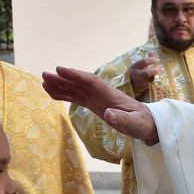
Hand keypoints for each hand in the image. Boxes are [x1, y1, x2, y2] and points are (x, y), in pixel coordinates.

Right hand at [43, 67, 159, 144]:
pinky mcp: (96, 105)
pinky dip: (65, 95)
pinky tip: (53, 94)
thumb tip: (108, 114)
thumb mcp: (135, 125)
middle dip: (63, 78)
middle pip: (79, 83)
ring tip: (43, 83)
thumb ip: (122, 119)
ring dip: (60, 85)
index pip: (91, 81)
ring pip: (76, 89)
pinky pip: (77, 98)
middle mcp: (102, 94)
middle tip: (44, 75)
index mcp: (110, 95)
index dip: (75, 75)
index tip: (60, 69)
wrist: (149, 124)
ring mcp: (98, 99)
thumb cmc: (144, 124)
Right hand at [128, 53, 161, 96]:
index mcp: (135, 67)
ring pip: (150, 80)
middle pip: (147, 73)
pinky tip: (159, 79)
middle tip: (161, 69)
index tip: (158, 60)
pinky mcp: (142, 88)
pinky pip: (151, 85)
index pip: (144, 62)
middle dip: (155, 71)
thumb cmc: (137, 72)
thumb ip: (147, 59)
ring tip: (161, 74)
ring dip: (157, 77)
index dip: (152, 60)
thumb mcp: (140, 65)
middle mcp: (136, 75)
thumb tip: (152, 51)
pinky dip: (156, 82)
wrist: (129, 84)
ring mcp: (139, 82)